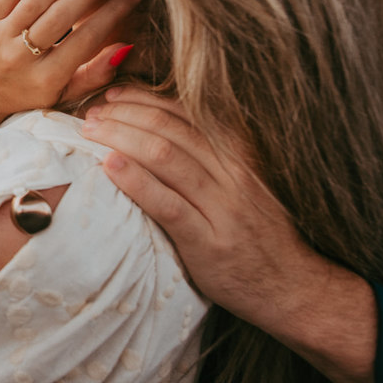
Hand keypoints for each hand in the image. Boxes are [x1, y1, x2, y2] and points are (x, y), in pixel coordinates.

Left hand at [80, 88, 357, 331]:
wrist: (292, 287)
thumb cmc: (254, 230)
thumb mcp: (239, 181)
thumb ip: (206, 154)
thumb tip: (152, 123)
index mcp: (238, 153)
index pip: (183, 111)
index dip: (143, 98)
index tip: (112, 95)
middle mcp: (232, 173)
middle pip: (168, 128)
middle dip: (123, 114)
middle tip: (91, 114)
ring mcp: (222, 207)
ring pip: (163, 156)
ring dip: (120, 137)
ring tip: (90, 133)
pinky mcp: (208, 242)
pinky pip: (166, 203)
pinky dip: (135, 180)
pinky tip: (109, 166)